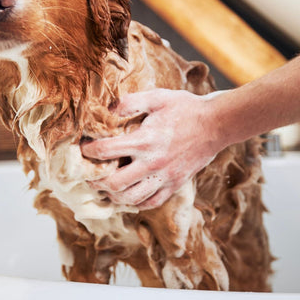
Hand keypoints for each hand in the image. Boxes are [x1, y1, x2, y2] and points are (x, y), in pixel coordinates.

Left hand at [81, 89, 226, 209]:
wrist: (216, 124)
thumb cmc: (185, 108)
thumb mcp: (157, 97)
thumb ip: (131, 102)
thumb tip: (107, 108)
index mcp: (145, 140)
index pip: (107, 150)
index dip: (89, 151)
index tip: (82, 148)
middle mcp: (153, 163)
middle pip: (115, 184)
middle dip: (96, 181)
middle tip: (88, 175)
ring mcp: (165, 177)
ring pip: (131, 199)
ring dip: (113, 195)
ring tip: (105, 187)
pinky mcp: (175, 185)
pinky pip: (151, 202)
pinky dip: (135, 202)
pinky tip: (128, 194)